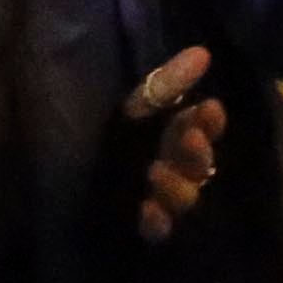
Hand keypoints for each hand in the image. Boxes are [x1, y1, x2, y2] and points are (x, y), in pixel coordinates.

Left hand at [123, 43, 224, 241]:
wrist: (72, 193)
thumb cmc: (112, 146)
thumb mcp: (135, 110)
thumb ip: (166, 83)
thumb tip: (203, 52)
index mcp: (176, 138)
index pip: (206, 129)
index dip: (211, 122)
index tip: (210, 107)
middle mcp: (178, 169)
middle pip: (200, 164)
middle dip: (198, 152)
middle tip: (190, 138)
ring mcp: (165, 202)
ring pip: (186, 198)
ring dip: (176, 185)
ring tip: (156, 171)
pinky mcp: (148, 229)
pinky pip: (160, 230)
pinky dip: (156, 220)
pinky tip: (147, 209)